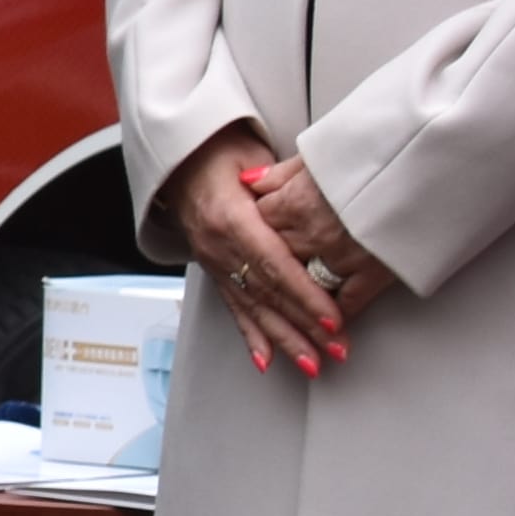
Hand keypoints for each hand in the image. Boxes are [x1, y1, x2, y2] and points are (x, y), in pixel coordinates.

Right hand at [177, 124, 392, 375]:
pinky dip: (251, 337)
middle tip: (336, 348)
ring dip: (285, 340)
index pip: (272, 264)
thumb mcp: (251, 156)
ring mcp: (214, 262)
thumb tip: (316, 194)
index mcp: (229, 217)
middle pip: (266, 293)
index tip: (331, 317)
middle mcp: (217, 246)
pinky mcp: (214, 271)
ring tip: (312, 363)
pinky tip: (266, 360)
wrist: (178, 159)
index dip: (304, 294)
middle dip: (304, 325)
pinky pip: (234, 308)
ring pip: (253, 308)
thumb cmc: (218, 152)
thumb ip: (280, 181)